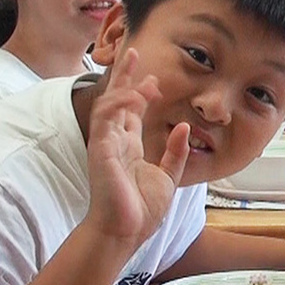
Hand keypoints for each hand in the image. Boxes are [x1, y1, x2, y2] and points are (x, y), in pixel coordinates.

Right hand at [85, 48, 189, 249]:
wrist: (125, 232)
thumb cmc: (141, 210)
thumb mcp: (167, 176)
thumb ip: (175, 152)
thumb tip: (184, 128)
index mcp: (128, 147)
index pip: (131, 112)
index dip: (140, 92)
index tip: (154, 79)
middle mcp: (114, 142)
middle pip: (116, 101)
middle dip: (124, 76)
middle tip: (134, 52)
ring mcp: (105, 145)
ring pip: (109, 105)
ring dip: (123, 84)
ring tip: (139, 68)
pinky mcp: (100, 151)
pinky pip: (106, 120)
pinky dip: (119, 105)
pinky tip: (135, 95)